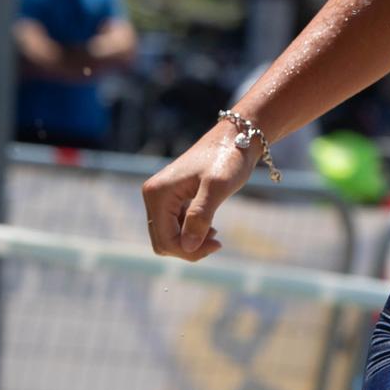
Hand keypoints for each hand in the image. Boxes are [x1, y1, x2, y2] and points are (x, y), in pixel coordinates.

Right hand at [139, 120, 255, 261]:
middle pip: (162, 241)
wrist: (236, 138)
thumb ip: (200, 216)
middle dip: (188, 248)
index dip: (189, 251)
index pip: (165, 240)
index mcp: (157, 193)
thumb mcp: (217, 187)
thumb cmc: (228, 159)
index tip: (218, 244)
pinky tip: (209, 226)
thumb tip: (187, 247)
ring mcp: (161, 196)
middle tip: (216, 242)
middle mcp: (153, 195)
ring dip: (190, 241)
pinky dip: (190, 232)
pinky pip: (174, 226)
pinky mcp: (171, 198)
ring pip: (168, 236)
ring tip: (214, 232)